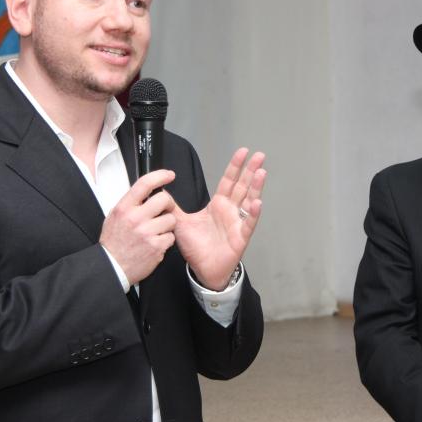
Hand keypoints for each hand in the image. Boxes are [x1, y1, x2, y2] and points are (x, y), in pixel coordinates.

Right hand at [99, 170, 176, 284]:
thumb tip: (146, 192)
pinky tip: (155, 243)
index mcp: (124, 208)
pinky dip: (166, 240)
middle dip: (167, 204)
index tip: (169, 175)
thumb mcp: (115, 216)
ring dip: (167, 225)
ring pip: (171, 219)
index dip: (160, 175)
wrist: (112, 266)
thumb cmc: (114, 242)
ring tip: (155, 231)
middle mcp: (135, 218)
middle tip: (163, 210)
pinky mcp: (156, 246)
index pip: (145, 183)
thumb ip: (130, 203)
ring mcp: (147, 233)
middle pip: (164, 199)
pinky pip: (171, 237)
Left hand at [173, 148, 265, 289]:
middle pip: (242, 186)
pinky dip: (253, 214)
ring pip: (249, 201)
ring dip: (256, 187)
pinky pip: (248, 224)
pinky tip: (257, 203)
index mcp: (218, 204)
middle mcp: (230, 211)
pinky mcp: (241, 237)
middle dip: (250, 170)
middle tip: (259, 155)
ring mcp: (237, 223)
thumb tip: (160, 190)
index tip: (242, 152)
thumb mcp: (180, 222)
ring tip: (261, 172)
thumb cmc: (196, 247)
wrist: (203, 269)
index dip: (235, 166)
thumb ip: (172, 205)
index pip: (228, 181)